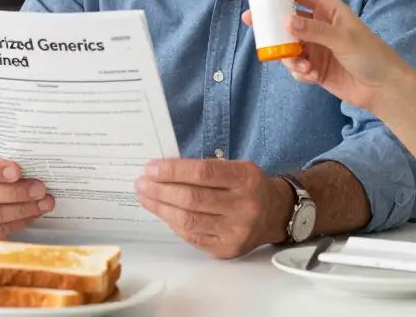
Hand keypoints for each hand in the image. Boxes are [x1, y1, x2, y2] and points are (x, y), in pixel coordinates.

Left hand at [134, 159, 289, 258]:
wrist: (275, 214)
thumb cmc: (248, 185)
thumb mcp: (236, 167)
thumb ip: (205, 169)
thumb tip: (163, 171)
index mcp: (245, 179)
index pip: (203, 173)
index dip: (173, 171)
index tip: (151, 168)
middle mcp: (243, 206)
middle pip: (192, 199)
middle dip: (161, 190)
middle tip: (141, 183)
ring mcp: (235, 231)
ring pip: (188, 220)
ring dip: (161, 208)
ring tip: (145, 197)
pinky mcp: (226, 249)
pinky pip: (192, 236)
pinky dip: (173, 223)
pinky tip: (162, 212)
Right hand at [242, 0, 409, 112]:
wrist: (384, 89)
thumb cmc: (370, 55)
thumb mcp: (343, 39)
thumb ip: (314, 31)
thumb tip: (285, 21)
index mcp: (328, 10)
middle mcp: (318, 27)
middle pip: (287, 21)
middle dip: (272, 25)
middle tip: (252, 24)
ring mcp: (315, 48)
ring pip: (289, 47)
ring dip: (290, 57)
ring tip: (303, 66)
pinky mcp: (315, 68)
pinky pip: (297, 67)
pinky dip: (300, 72)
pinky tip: (312, 77)